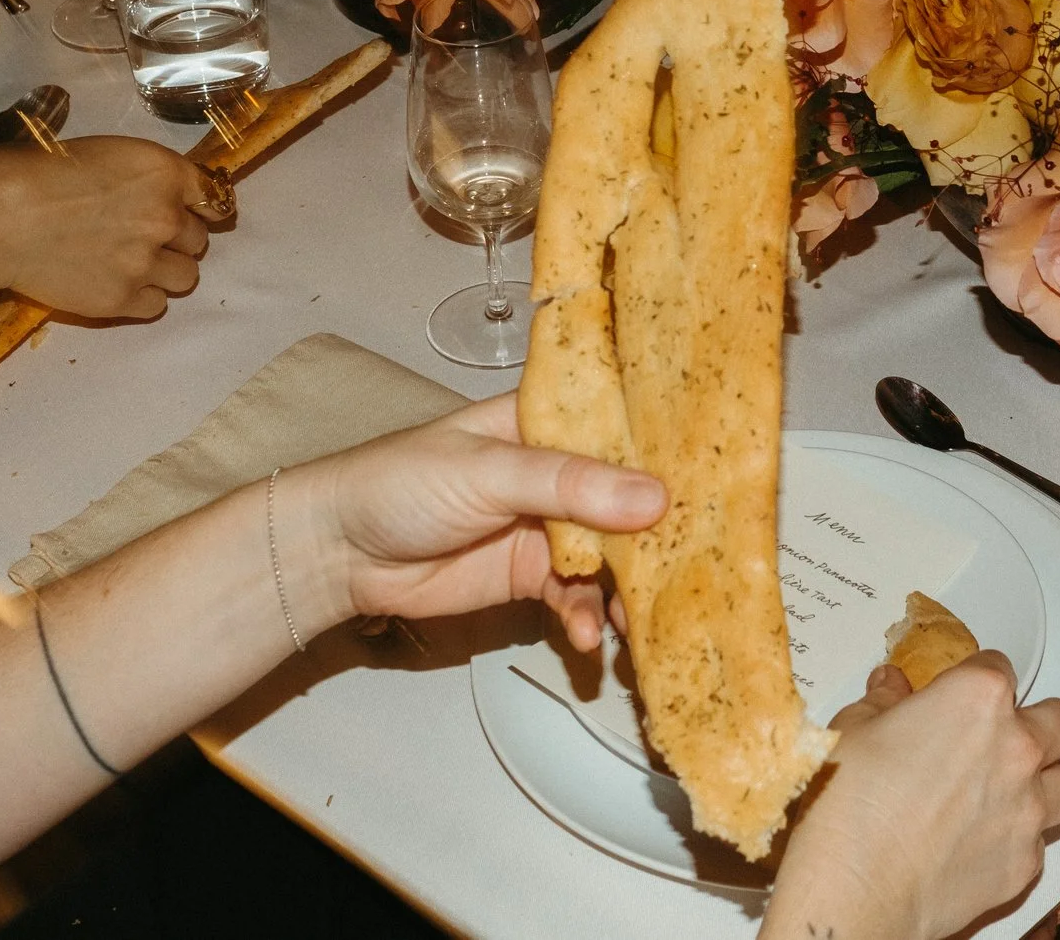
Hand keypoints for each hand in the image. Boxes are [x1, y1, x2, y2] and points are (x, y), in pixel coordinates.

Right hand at [0, 136, 216, 319]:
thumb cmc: (39, 173)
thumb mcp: (108, 154)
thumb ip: (147, 177)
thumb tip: (167, 197)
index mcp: (165, 172)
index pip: (213, 197)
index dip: (199, 208)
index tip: (190, 214)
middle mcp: (166, 217)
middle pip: (199, 239)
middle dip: (174, 239)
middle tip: (138, 237)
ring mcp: (147, 262)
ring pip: (186, 276)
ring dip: (163, 271)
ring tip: (126, 262)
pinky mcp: (123, 299)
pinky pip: (156, 305)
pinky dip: (141, 297)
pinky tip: (113, 282)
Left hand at [295, 394, 665, 649]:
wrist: (336, 552)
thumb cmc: (401, 482)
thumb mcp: (488, 471)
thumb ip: (568, 486)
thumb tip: (654, 500)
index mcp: (549, 420)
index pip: (623, 425)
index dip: (670, 450)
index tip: (723, 479)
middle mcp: (559, 470)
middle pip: (629, 499)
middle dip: (661, 534)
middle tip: (698, 568)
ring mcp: (547, 526)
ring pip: (611, 555)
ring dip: (628, 588)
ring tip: (642, 620)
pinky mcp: (531, 577)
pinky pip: (577, 598)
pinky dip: (587, 619)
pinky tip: (586, 639)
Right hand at [766, 655, 1059, 939]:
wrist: (856, 887)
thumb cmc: (850, 809)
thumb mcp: (852, 730)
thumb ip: (883, 703)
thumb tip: (888, 690)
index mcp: (977, 699)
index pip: (999, 667)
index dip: (978, 677)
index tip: (962, 690)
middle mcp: (1015, 749)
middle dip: (1037, 722)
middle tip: (1004, 734)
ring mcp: (1027, 809)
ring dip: (1046, 781)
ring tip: (1012, 787)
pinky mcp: (1024, 863)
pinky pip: (1040, 842)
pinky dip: (1020, 837)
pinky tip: (985, 839)